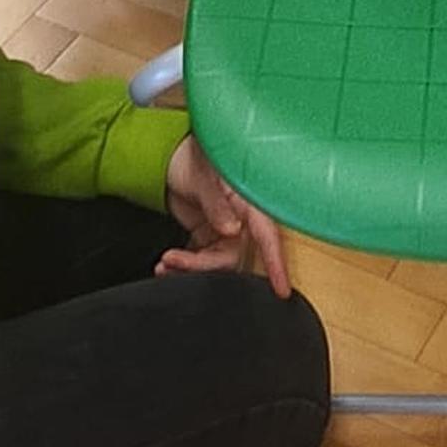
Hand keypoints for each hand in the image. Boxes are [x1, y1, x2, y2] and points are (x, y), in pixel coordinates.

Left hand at [161, 137, 293, 296]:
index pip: (268, 236)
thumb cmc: (193, 156)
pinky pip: (201, 261)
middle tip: (174, 262)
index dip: (276, 263)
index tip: (281, 289)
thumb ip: (216, 203)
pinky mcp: (208, 238)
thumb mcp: (204, 175)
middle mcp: (242, 220)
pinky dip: (184, 266)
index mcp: (250, 202)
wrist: (169, 157)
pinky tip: (166, 264)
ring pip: (215, 264)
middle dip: (203, 267)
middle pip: (233, 258)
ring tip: (165, 263)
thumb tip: (231, 229)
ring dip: (189, 269)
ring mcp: (225, 231)